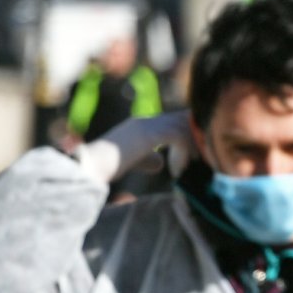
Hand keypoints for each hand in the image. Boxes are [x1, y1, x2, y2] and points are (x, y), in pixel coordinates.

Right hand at [76, 111, 192, 184]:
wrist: (87, 166)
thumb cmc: (106, 167)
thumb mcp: (133, 162)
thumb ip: (147, 159)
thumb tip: (161, 161)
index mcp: (142, 127)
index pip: (175, 122)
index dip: (191, 136)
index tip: (198, 156)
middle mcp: (144, 122)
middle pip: (183, 120)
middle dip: (198, 139)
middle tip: (204, 159)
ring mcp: (144, 126)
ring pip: (184, 128)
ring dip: (193, 148)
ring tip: (192, 167)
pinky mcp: (146, 135)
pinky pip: (177, 138)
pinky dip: (182, 155)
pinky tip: (176, 172)